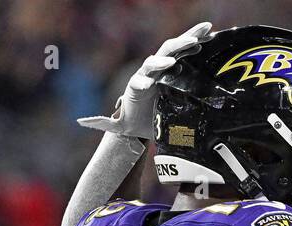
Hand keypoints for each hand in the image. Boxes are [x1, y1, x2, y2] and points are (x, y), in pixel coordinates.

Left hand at [79, 22, 213, 138]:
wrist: (143, 117)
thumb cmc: (134, 122)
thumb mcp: (119, 126)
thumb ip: (104, 123)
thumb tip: (83, 121)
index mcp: (136, 86)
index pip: (139, 80)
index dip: (143, 81)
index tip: (149, 85)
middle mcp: (149, 72)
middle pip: (157, 59)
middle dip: (167, 57)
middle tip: (178, 55)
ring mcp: (162, 67)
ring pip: (172, 49)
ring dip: (186, 40)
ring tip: (202, 33)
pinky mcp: (174, 66)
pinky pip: (185, 50)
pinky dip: (196, 40)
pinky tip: (209, 33)